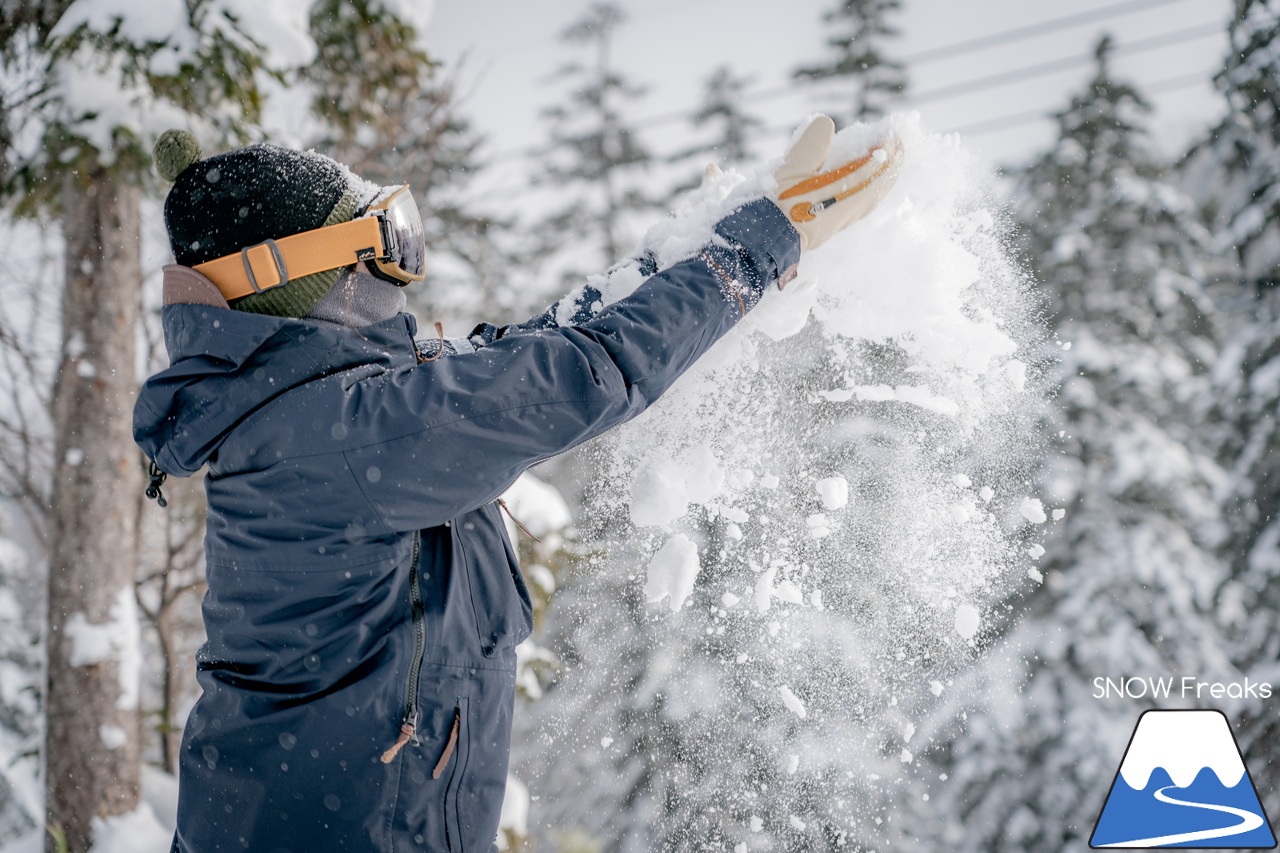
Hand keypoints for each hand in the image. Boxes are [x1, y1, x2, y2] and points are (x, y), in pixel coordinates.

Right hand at [771, 115, 902, 251]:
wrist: (769, 239)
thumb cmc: (779, 204)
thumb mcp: (791, 168)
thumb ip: (811, 144)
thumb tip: (825, 123)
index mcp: (848, 190)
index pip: (880, 163)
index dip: (888, 143)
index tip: (890, 128)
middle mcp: (854, 205)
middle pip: (885, 178)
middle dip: (893, 157)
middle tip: (894, 138)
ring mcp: (848, 217)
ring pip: (878, 192)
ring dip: (885, 172)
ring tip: (885, 156)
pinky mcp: (839, 223)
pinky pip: (868, 201)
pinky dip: (875, 185)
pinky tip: (868, 181)